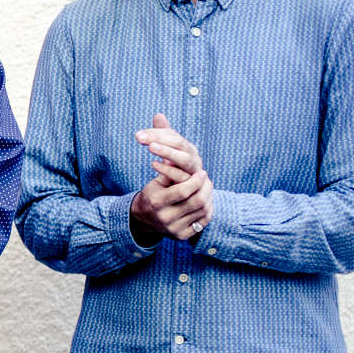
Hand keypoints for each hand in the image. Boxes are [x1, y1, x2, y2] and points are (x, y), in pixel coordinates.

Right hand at [130, 114, 212, 241]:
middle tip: (208, 180)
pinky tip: (206, 201)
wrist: (144, 219)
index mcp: (155, 201)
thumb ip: (161, 144)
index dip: (196, 180)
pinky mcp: (181, 236)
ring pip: (202, 212)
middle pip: (196, 201)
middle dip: (206, 189)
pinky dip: (207, 210)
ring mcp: (173, 228)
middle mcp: (164, 217)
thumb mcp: (155, 172)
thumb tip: (160, 115)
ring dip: (209, 198)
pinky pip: (202, 223)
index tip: (201, 171)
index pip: (184, 190)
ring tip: (207, 188)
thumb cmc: (153, 190)